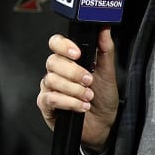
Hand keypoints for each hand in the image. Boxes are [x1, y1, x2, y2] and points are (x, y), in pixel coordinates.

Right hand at [37, 27, 118, 147]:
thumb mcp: (108, 73)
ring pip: (52, 80)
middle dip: (73, 72)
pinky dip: (68, 102)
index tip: (78, 54)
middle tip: (88, 80)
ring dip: (74, 89)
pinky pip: (50, 98)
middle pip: (52, 61)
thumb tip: (105, 29)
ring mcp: (50, 88)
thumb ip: (105, 50)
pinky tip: (81, 106)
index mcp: (68, 61)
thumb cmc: (103, 99)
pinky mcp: (46, 106)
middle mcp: (56, 72)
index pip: (56, 43)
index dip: (63, 46)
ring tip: (88, 97)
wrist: (105, 126)